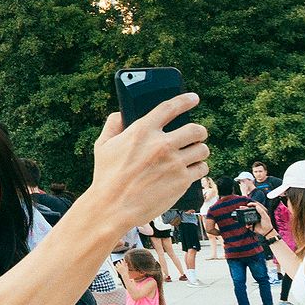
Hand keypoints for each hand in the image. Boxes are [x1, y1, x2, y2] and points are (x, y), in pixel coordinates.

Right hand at [84, 96, 208, 231]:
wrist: (113, 206)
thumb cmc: (106, 176)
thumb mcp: (102, 146)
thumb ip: (112, 125)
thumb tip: (120, 113)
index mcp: (142, 131)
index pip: (170, 107)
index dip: (185, 100)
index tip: (193, 98)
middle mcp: (161, 144)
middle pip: (196, 129)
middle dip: (198, 131)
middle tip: (195, 136)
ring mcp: (174, 163)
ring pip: (203, 149)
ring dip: (199, 150)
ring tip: (193, 154)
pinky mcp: (182, 180)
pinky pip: (202, 168)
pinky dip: (198, 168)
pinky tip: (190, 170)